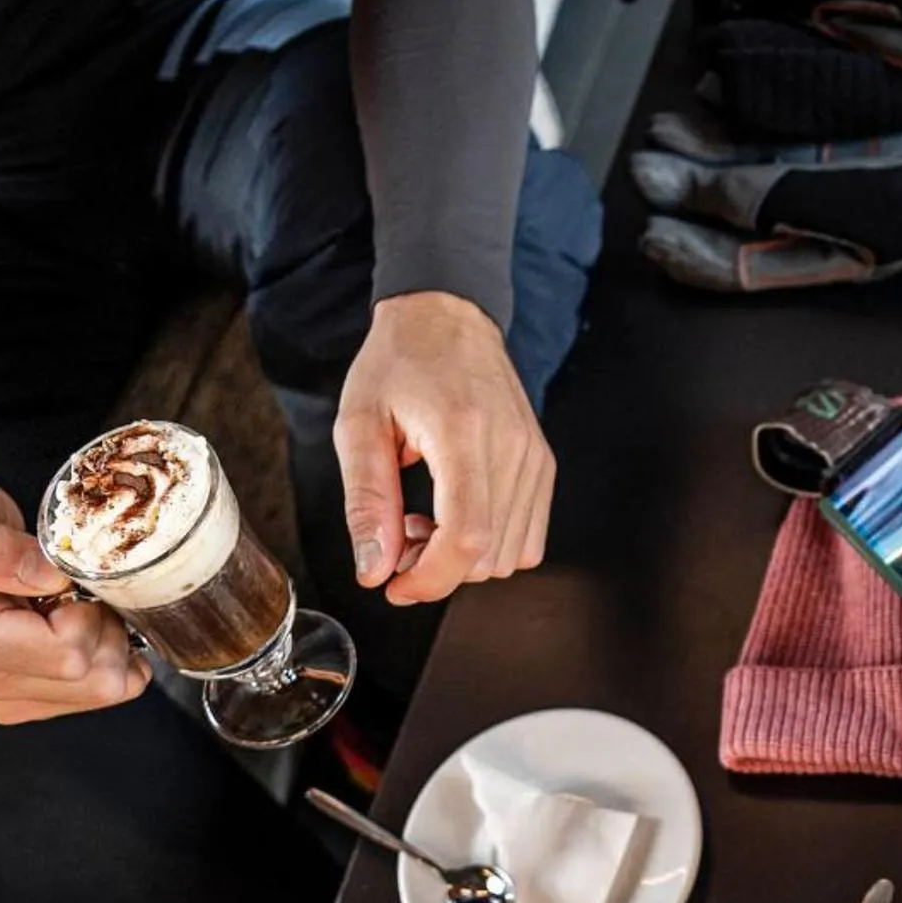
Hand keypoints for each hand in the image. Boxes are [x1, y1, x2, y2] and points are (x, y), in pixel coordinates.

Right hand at [0, 479, 148, 723]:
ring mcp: (1, 697)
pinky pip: (97, 695)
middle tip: (83, 590)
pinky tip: (85, 629)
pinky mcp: (24, 704)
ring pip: (101, 690)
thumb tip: (51, 579)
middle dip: (106, 629)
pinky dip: (108, 660)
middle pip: (90, 679)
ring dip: (110, 645)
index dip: (89, 614)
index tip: (74, 580)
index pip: (65, 652)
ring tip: (79, 607)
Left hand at [334, 290, 554, 605]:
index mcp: (463, 432)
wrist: (448, 317)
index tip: (395, 584)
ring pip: (509, 555)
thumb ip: (366, 502)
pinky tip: (455, 515)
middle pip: (488, 556)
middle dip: (437, 568)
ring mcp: (534, 458)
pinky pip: (527, 539)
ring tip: (424, 521)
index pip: (467, 535)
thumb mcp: (359, 425)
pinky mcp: (543, 466)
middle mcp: (511, 448)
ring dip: (462, 559)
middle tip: (397, 535)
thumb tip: (374, 570)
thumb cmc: (399, 363)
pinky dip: (489, 546)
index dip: (431, 578)